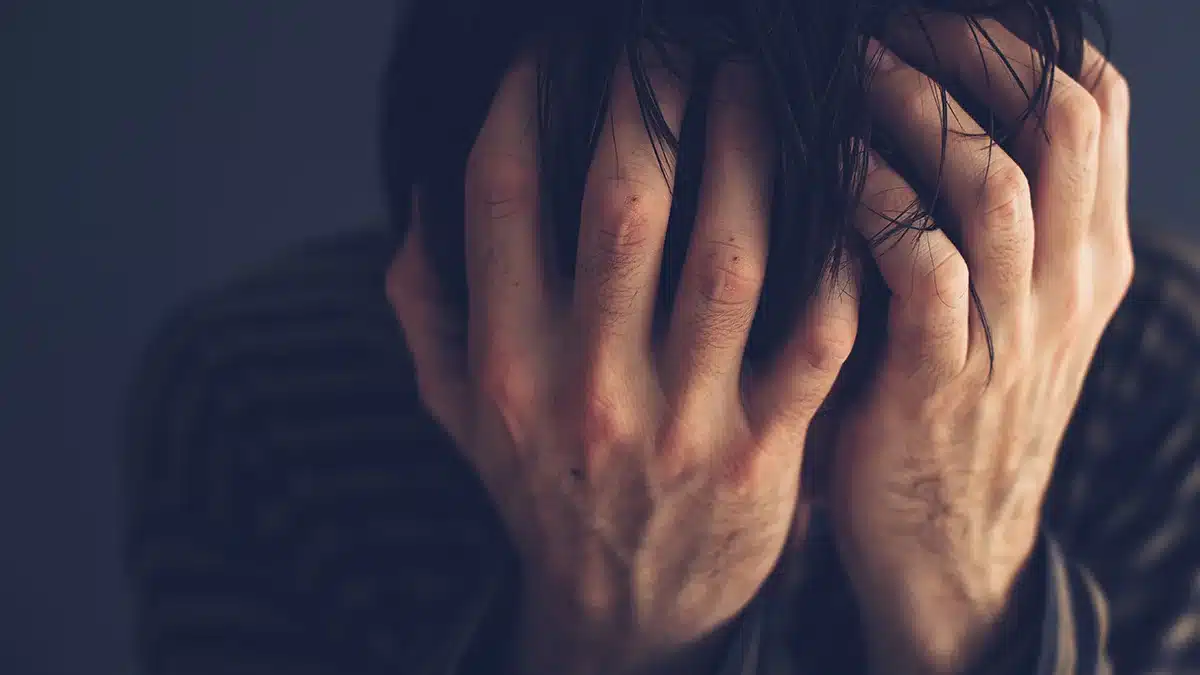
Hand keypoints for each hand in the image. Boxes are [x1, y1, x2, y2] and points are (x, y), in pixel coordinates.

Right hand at [387, 60, 859, 673]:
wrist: (624, 609)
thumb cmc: (541, 487)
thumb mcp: (455, 409)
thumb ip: (425, 304)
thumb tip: (420, 192)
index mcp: (506, 363)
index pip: (500, 198)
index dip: (524, 100)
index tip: (553, 51)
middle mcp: (588, 387)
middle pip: (624, 206)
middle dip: (650, 100)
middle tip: (673, 43)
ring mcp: (682, 421)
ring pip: (730, 255)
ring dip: (751, 152)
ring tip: (758, 85)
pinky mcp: (763, 449)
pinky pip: (815, 333)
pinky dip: (837, 254)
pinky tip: (840, 189)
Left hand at [832, 17, 1131, 672]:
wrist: (949, 548)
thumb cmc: (950, 410)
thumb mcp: (1001, 313)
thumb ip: (988, 227)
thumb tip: (919, 110)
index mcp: (1090, 257)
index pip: (1095, 106)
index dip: (1020, 42)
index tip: (939, 18)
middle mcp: (1069, 283)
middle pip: (1059, 118)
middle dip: (972, 51)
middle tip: (889, 27)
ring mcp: (1014, 333)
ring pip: (994, 181)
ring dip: (915, 112)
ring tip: (849, 72)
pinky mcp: (944, 378)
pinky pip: (922, 262)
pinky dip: (875, 202)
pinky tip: (828, 170)